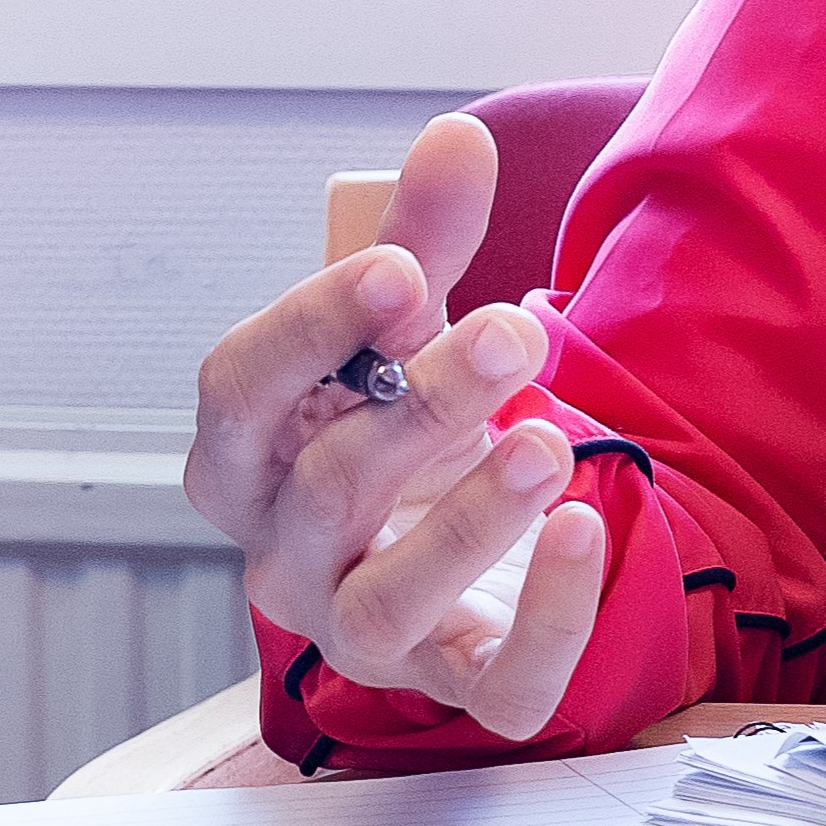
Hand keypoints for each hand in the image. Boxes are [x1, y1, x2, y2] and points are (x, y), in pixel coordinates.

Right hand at [179, 109, 611, 736]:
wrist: (451, 541)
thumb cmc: (395, 425)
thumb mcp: (404, 328)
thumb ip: (424, 237)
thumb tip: (459, 138)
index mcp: (244, 458)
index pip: (238, 394)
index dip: (310, 330)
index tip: (400, 272)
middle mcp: (283, 557)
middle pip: (326, 487)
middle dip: (423, 404)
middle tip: (515, 332)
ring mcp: (361, 633)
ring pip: (390, 603)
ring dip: (469, 521)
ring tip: (548, 440)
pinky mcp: (456, 684)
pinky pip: (497, 687)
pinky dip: (548, 621)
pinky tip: (587, 534)